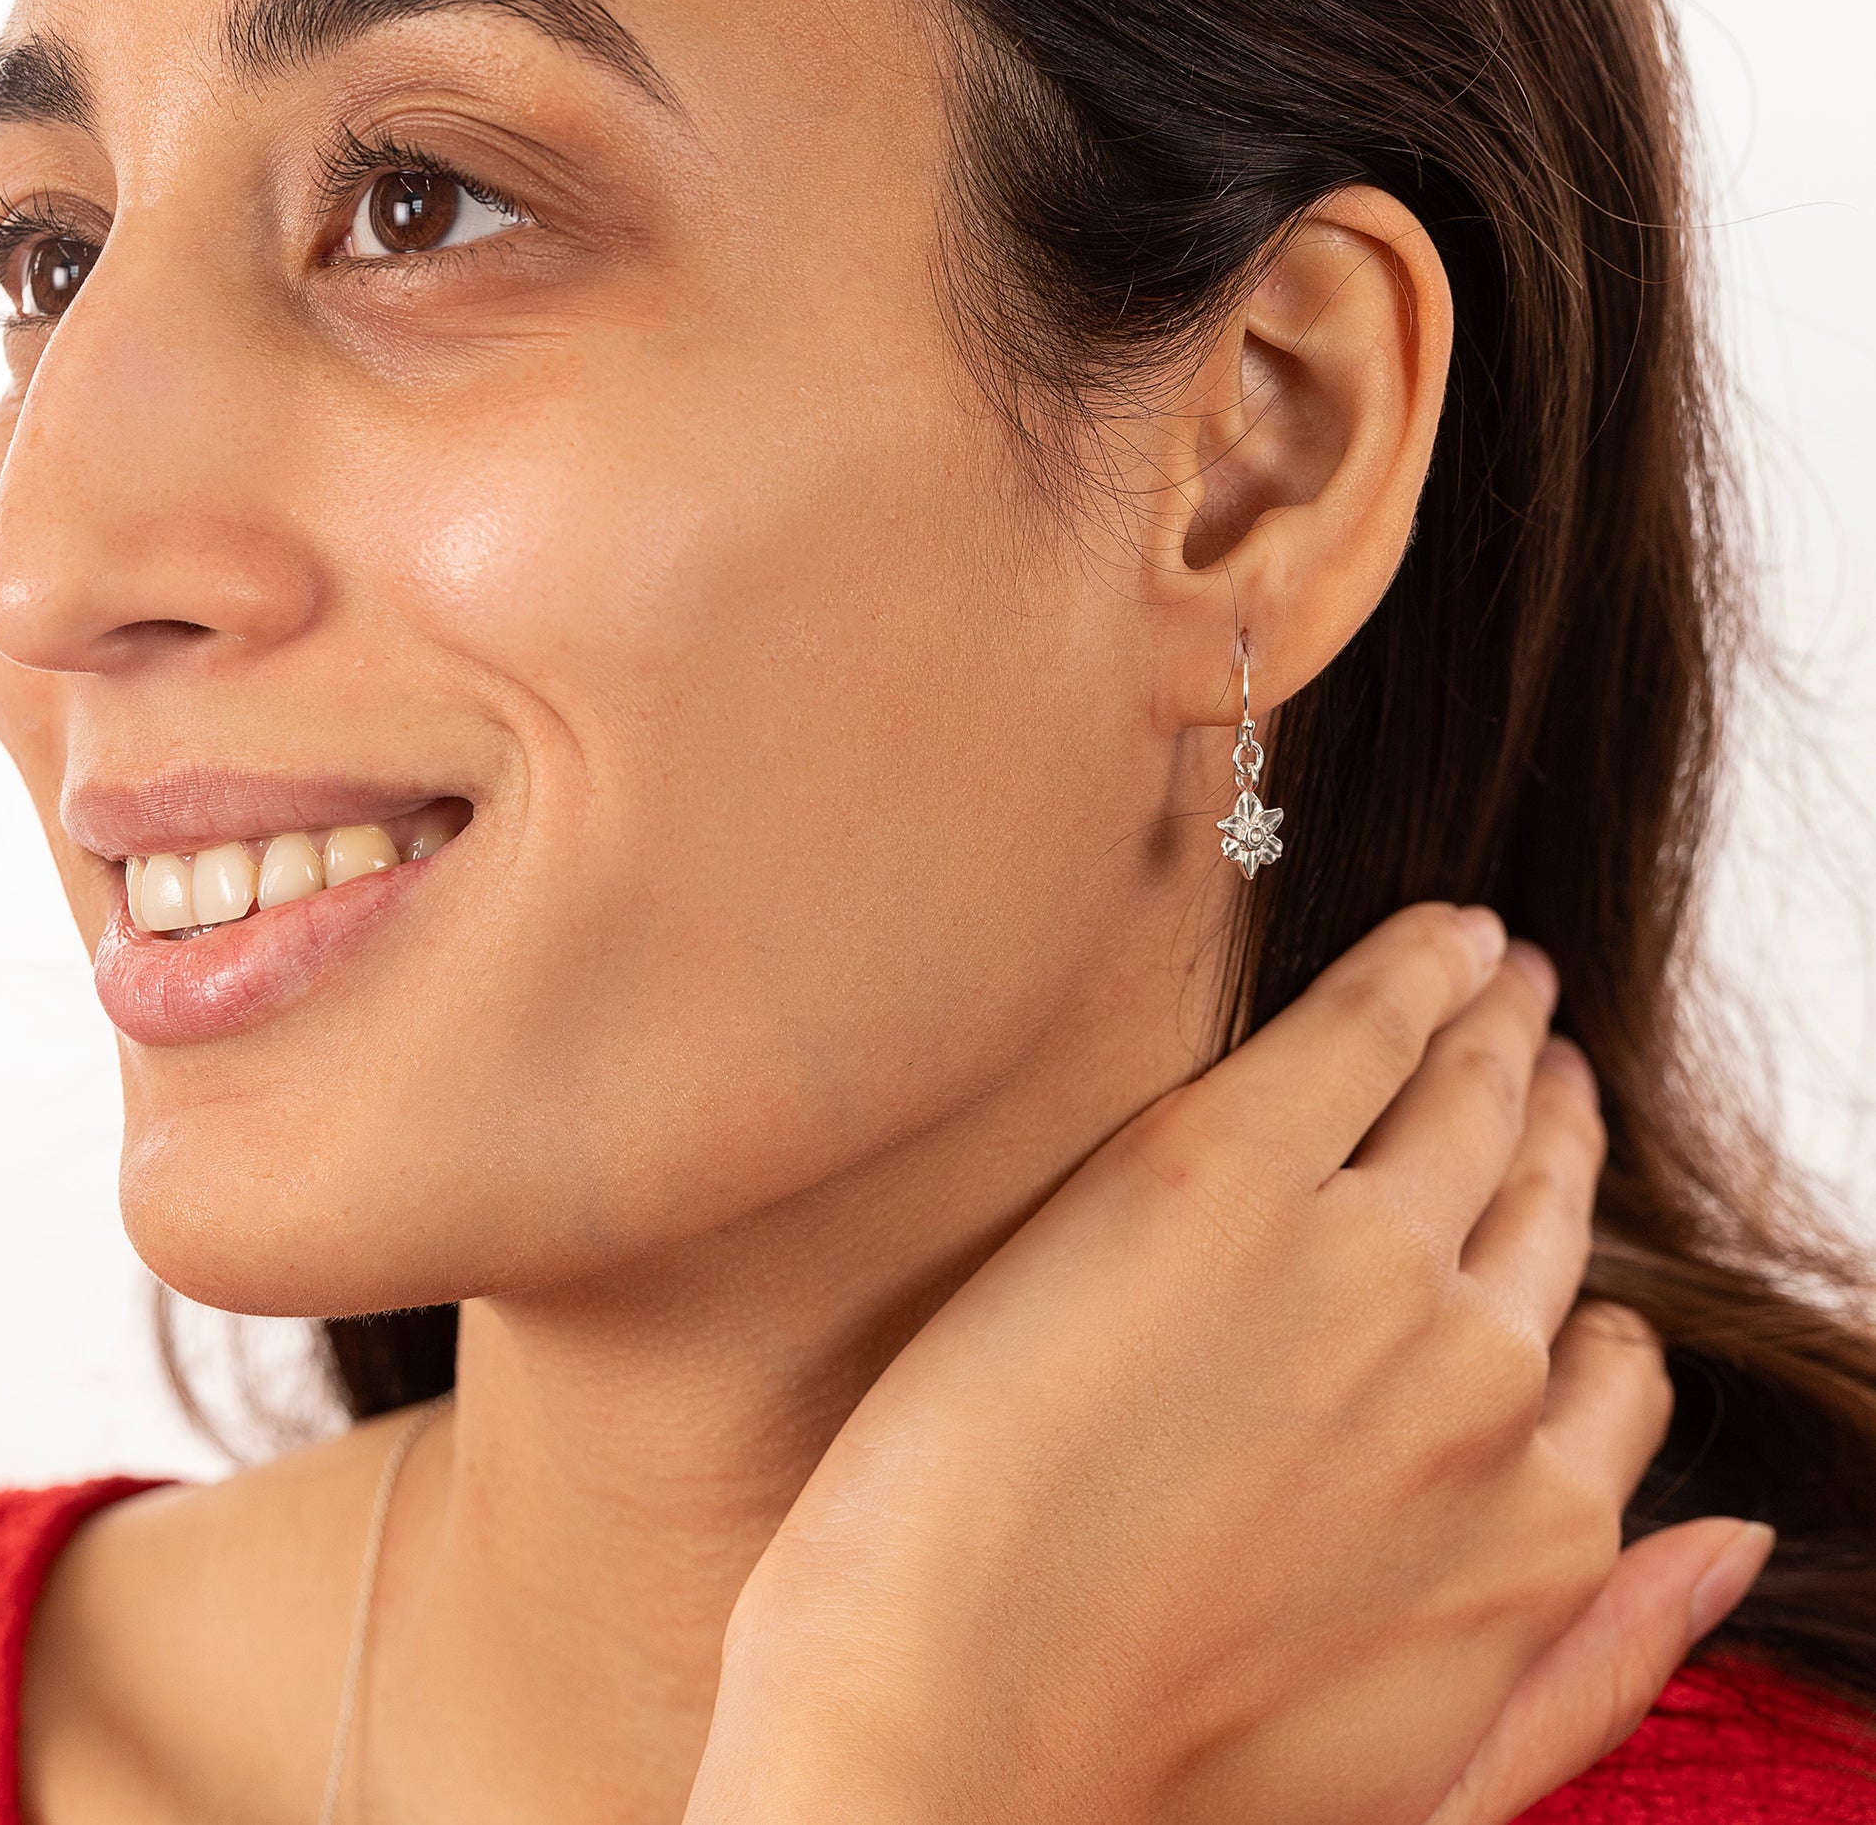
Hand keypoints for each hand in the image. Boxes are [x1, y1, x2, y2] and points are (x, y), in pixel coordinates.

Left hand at [685, 905, 1770, 1823]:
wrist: (942, 1747)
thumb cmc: (1145, 1787)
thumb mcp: (1436, 1774)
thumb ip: (1596, 1659)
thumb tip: (1728, 1544)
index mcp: (1534, 1529)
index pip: (1599, 1358)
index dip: (1569, 1269)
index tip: (1540, 1205)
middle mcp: (1478, 1378)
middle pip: (1539, 1202)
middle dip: (1548, 1114)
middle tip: (1536, 1041)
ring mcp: (1360, 1261)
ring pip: (1468, 1098)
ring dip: (1496, 1021)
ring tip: (1494, 973)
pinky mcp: (1220, 1167)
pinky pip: (1362, 1019)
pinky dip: (1415, 961)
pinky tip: (1436, 930)